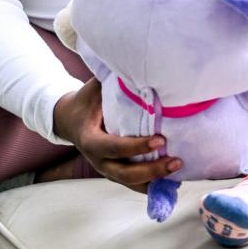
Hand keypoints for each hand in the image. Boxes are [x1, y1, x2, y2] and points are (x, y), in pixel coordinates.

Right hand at [52, 78, 180, 192]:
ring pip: (130, 183)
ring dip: (155, 180)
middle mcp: (97, 159)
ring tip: (178, 169)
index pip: (113, 147)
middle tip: (175, 160)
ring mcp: (105, 169)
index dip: (136, 146)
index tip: (160, 139)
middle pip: (124, 174)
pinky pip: (133, 184)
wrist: (69, 119)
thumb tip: (137, 63)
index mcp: (90, 139)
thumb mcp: (94, 88)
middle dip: (151, 170)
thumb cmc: (86, 100)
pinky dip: (152, 185)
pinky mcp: (114, 172)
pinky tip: (172, 180)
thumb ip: (111, 79)